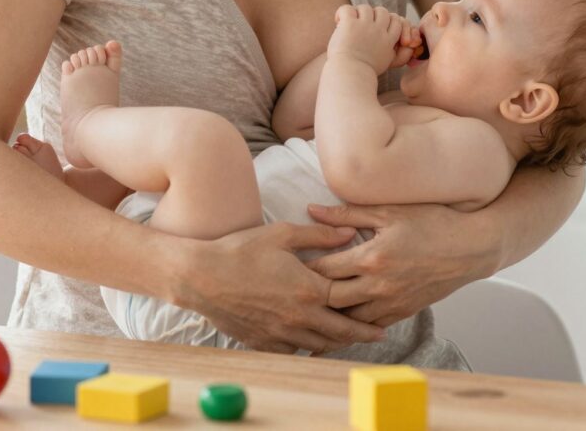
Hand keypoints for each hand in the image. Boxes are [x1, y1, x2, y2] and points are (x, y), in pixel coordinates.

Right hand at [169, 222, 387, 354]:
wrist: (202, 277)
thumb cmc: (241, 250)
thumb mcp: (283, 234)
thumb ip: (320, 236)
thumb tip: (350, 233)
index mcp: (308, 289)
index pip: (349, 303)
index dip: (368, 310)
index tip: (383, 315)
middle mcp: (299, 317)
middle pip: (339, 331)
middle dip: (361, 334)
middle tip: (378, 334)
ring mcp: (281, 333)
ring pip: (319, 344)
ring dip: (336, 342)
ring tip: (349, 338)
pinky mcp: (264, 342)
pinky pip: (294, 350)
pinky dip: (308, 347)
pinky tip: (312, 341)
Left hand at [304, 202, 498, 326]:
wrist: (471, 248)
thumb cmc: (432, 222)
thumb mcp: (388, 211)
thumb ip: (347, 214)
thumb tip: (312, 210)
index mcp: (371, 258)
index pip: (325, 270)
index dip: (301, 271)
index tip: (284, 270)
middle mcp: (378, 286)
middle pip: (331, 300)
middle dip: (308, 299)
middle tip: (285, 297)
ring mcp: (391, 303)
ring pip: (348, 320)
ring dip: (327, 319)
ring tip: (302, 318)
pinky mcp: (403, 313)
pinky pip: (369, 326)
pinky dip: (350, 328)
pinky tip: (334, 330)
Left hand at [327, 5, 419, 74]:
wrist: (350, 76)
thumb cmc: (365, 72)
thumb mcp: (388, 62)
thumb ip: (398, 52)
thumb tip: (407, 45)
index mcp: (388, 40)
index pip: (396, 20)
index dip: (388, 20)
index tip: (375, 27)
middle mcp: (379, 31)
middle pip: (383, 11)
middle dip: (373, 15)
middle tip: (362, 24)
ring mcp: (364, 26)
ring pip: (366, 8)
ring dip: (357, 14)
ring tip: (350, 24)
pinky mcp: (350, 24)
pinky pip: (347, 9)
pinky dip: (341, 13)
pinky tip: (338, 21)